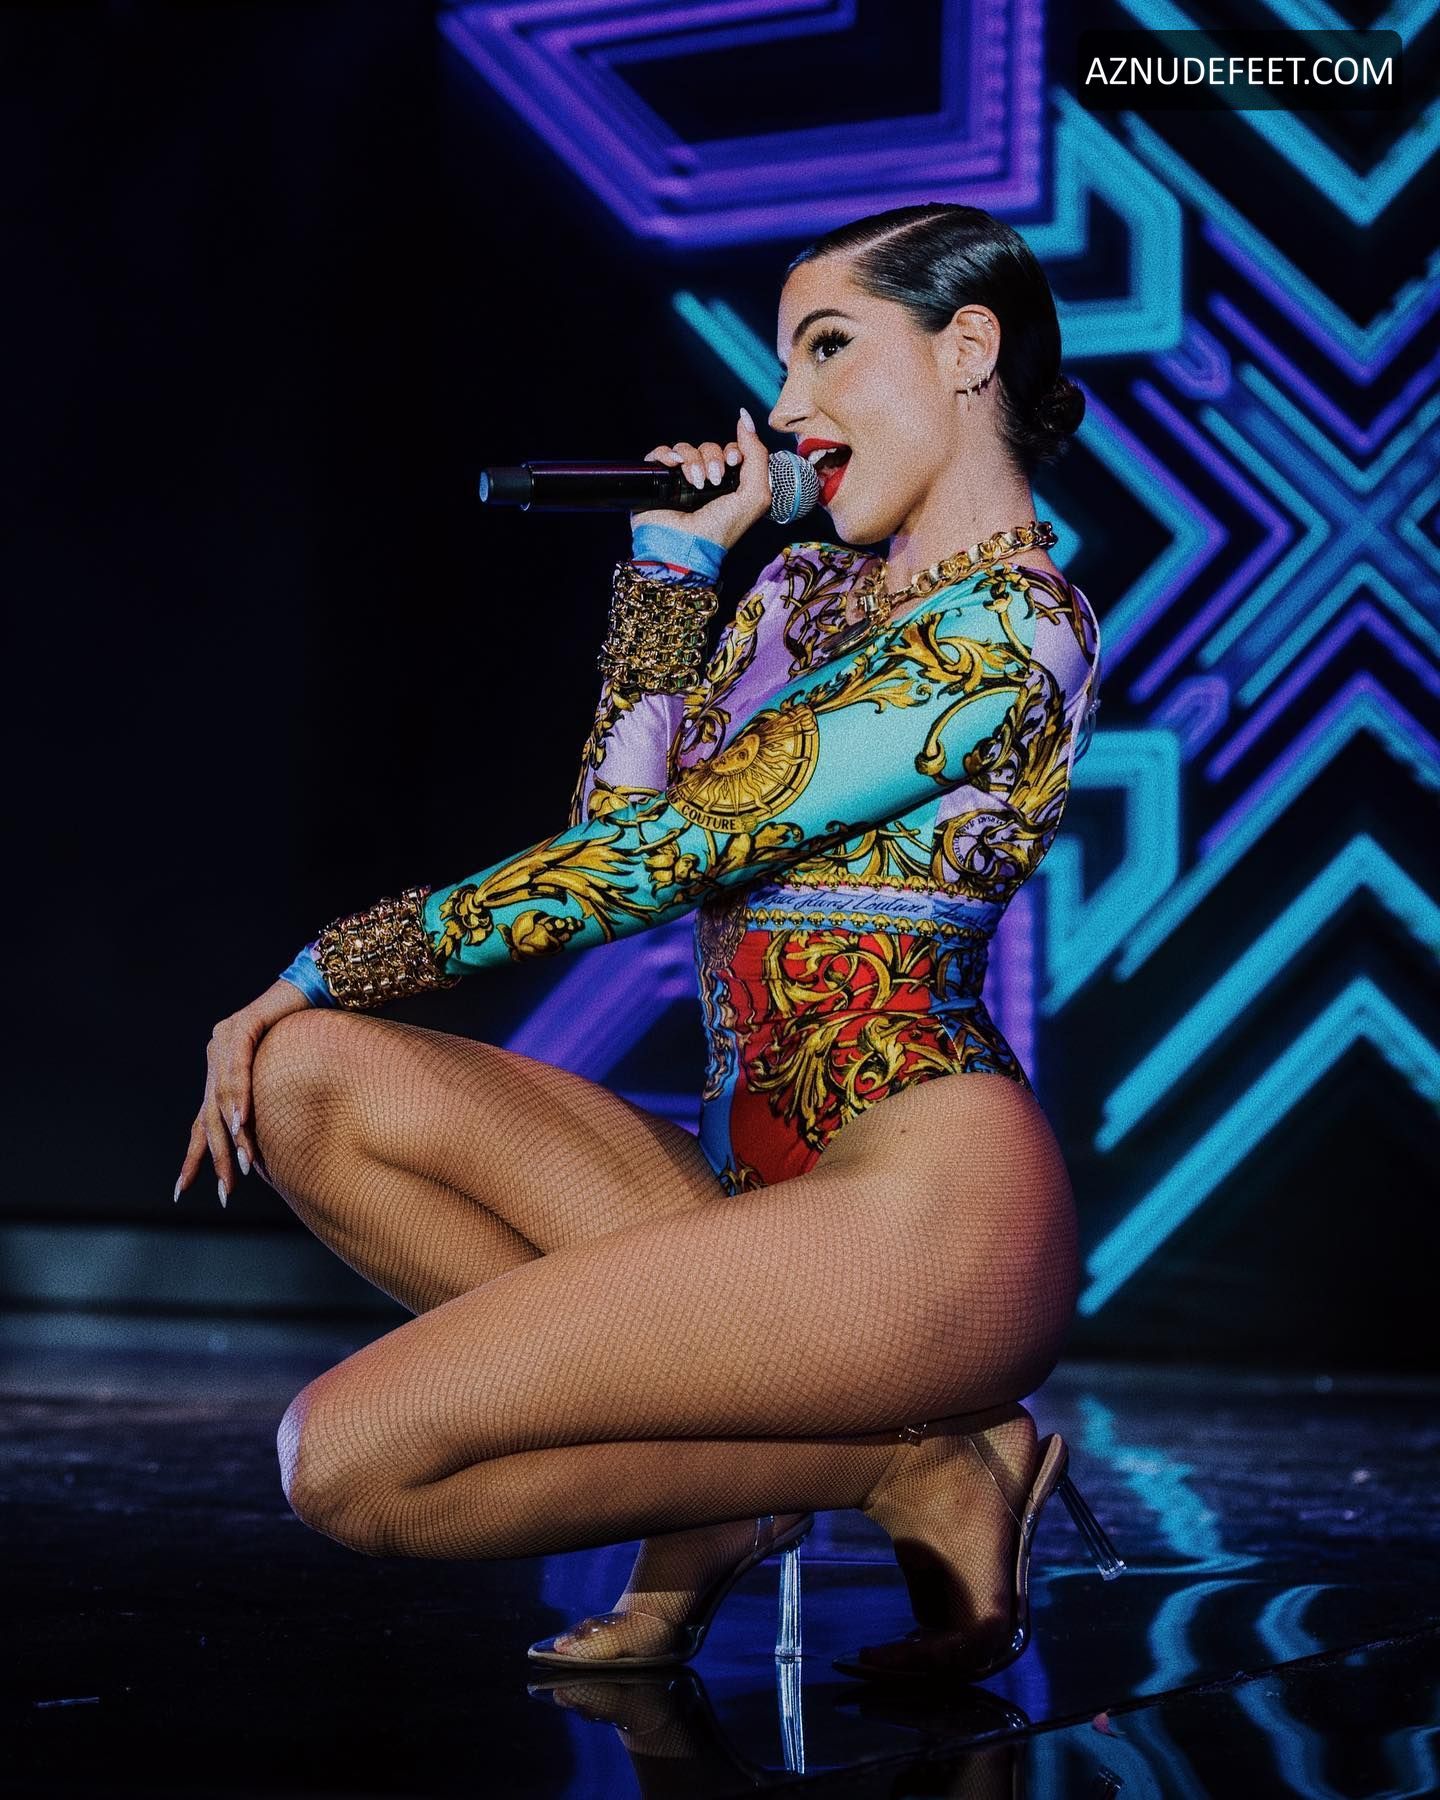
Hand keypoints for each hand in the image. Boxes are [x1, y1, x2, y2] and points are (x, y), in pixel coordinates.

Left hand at [174, 979, 312, 1207]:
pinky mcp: (241, 1025)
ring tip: (242, 1163)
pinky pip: (237, 1067)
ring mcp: (224, 1039)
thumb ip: (266, 1106)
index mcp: (220, 1072)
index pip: (202, 1122)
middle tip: (225, 1189)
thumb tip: (267, 1150)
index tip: (183, 1190)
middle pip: (209, 1116)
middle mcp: (215, 1056)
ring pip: (222, 1097)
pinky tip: (242, 1120)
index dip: (194, 1156)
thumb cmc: (307, 1037)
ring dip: (234, 1133)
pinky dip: (240, 1096)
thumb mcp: (282, 1080)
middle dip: (216, 1156)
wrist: (317, 990)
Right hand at [630, 406, 772, 552]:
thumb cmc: (721, 528)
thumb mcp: (755, 495)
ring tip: (695, 483)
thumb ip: (758, 455)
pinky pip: (661, 453)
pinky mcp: (657, 481)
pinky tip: (673, 466)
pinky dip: (666, 454)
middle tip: (713, 480)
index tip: (734, 461)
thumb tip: (745, 418)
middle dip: (713, 458)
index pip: (731, 451)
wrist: (685, 547)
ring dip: (693, 461)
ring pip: (686, 449)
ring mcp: (679, 481)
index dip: (734, 449)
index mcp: (728, 485)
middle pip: (709, 448)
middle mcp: (704, 481)